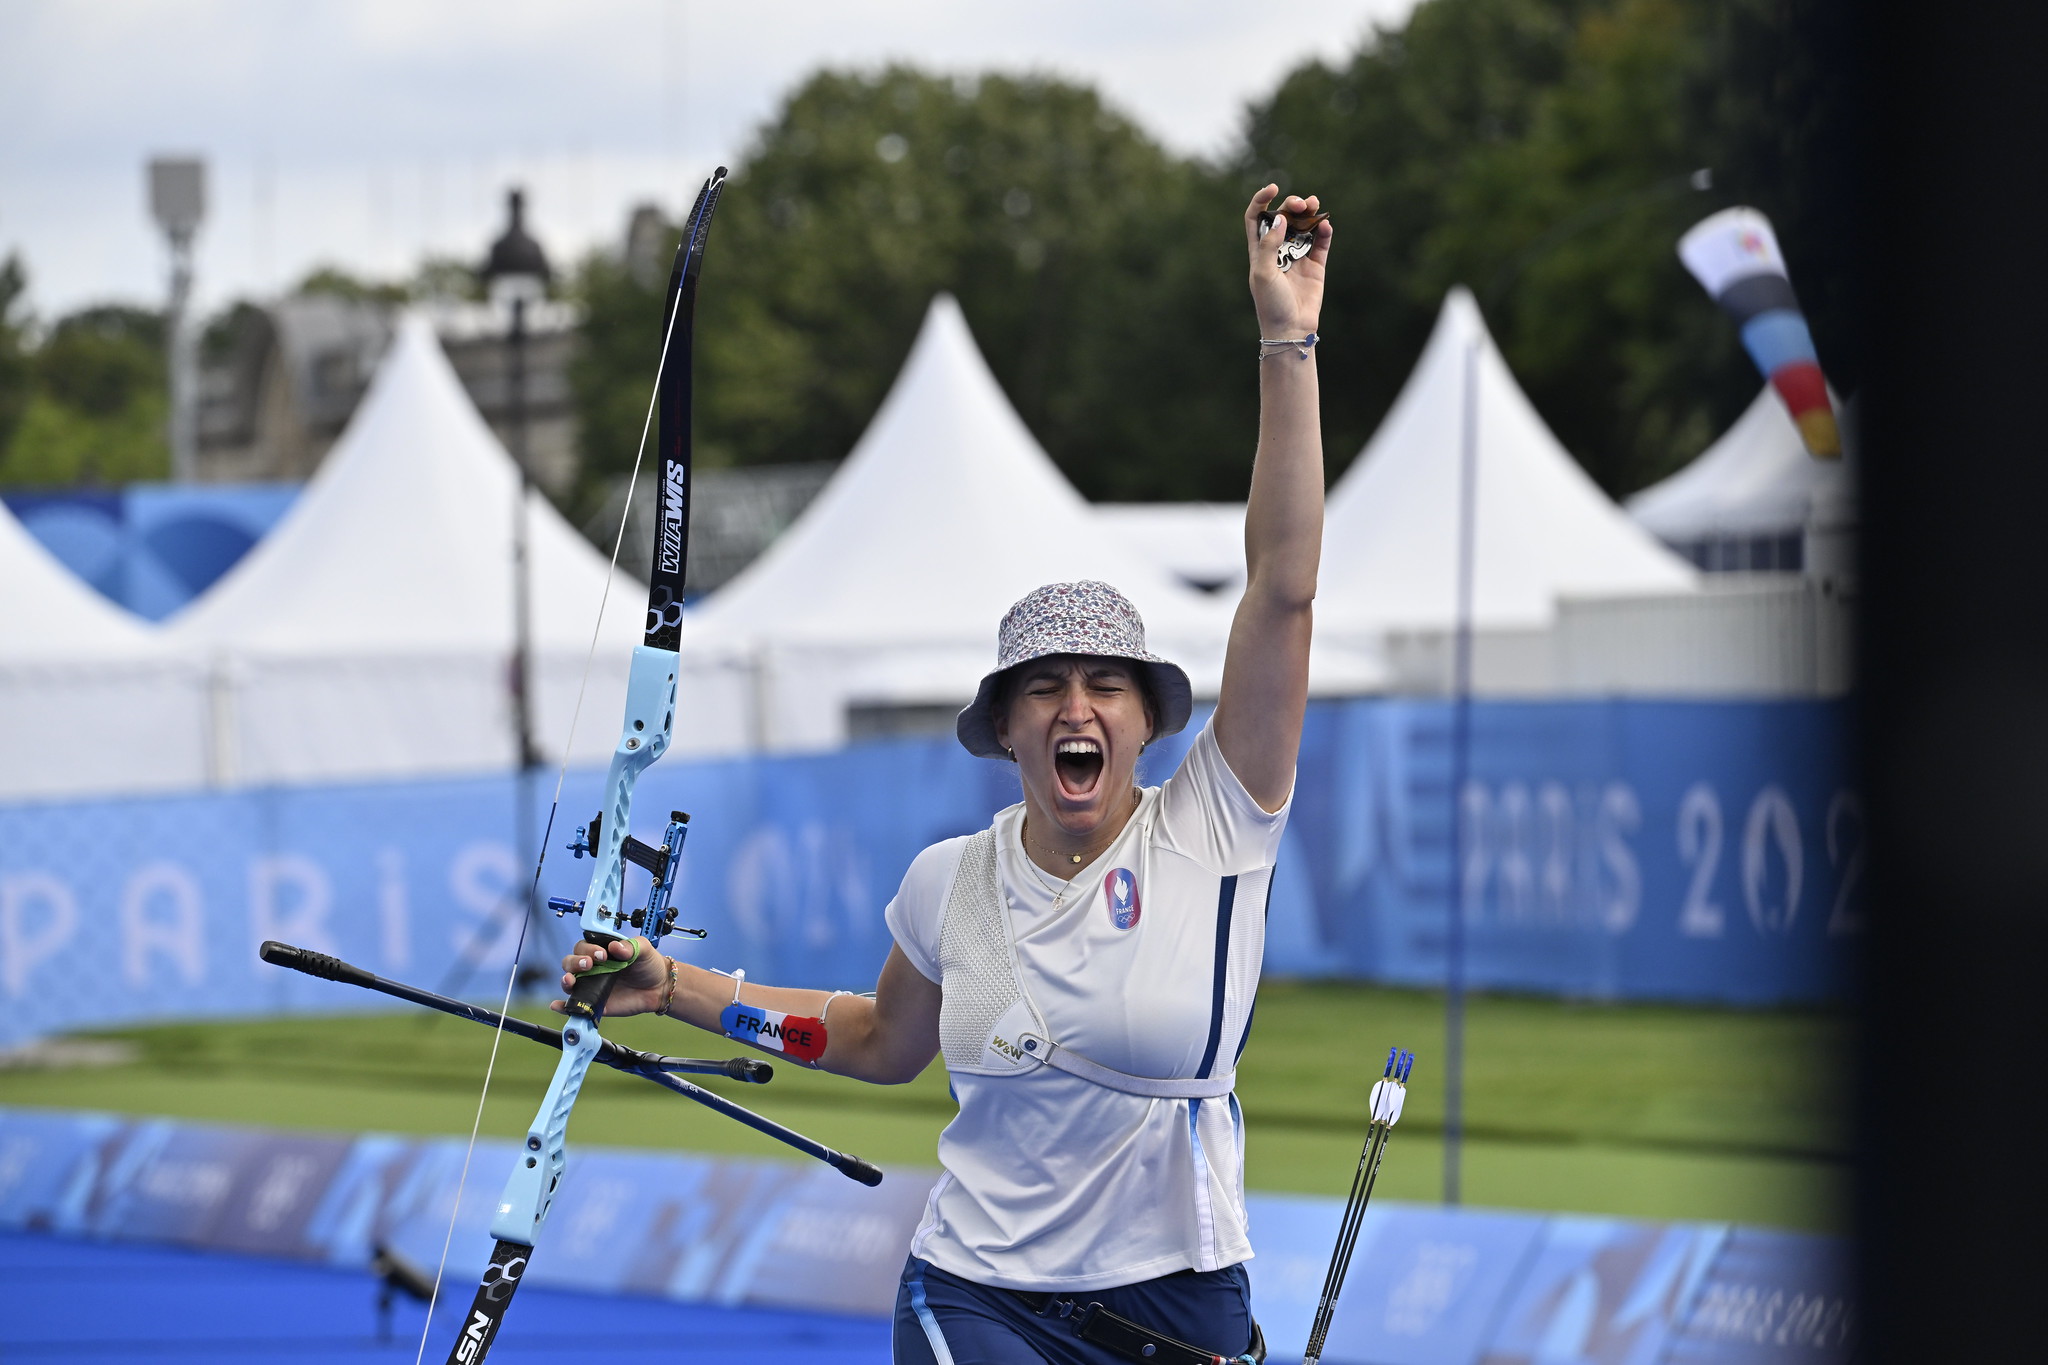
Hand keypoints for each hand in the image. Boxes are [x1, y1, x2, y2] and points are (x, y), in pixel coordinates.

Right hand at [550, 936, 668, 1016]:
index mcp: (601, 951)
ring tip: (571, 980)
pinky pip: (574, 1005)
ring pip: (569, 981)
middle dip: (575, 962)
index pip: (583, 946)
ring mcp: (591, 985)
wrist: (658, 988)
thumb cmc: (648, 965)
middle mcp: (593, 968)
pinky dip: (562, 1006)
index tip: (602, 954)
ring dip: (566, 980)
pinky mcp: (594, 1003)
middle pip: (571, 962)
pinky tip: (558, 1005)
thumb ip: (631, 946)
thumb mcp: (643, 949)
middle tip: (590, 964)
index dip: (588, 949)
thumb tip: (616, 947)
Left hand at [1245, 185, 1330, 339]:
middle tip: (1299, 204)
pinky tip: (1325, 225)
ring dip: (1309, 213)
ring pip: (1304, 227)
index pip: (1257, 218)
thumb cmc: (1270, 303)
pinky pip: (1321, 243)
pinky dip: (1323, 231)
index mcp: (1259, 251)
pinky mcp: (1316, 266)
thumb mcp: (1263, 272)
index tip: (1273, 188)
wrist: (1290, 329)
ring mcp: (1298, 257)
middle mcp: (1278, 251)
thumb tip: (1281, 219)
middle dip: (1291, 205)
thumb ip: (1270, 245)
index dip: (1262, 200)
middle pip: (1284, 218)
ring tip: (1314, 205)